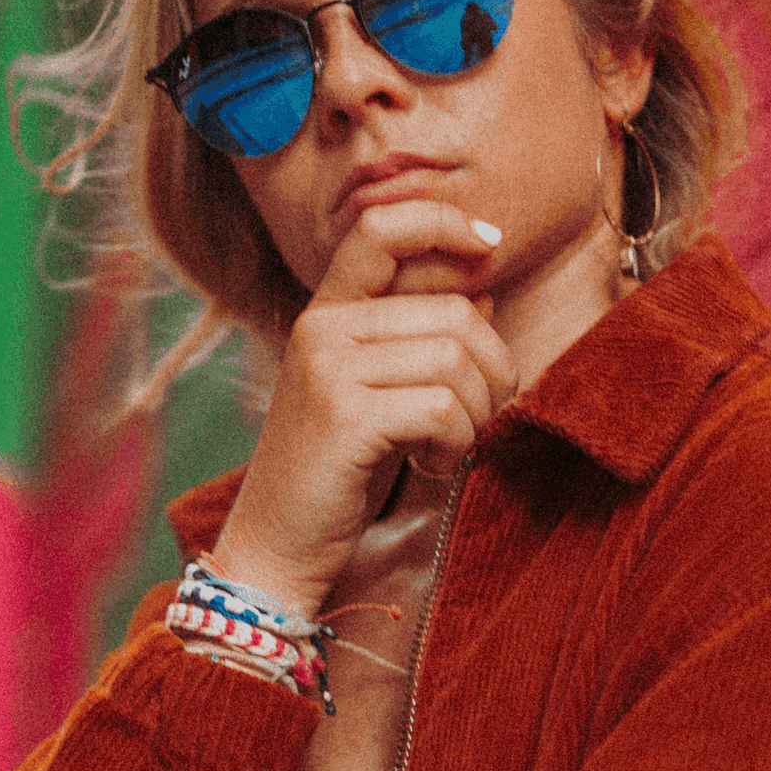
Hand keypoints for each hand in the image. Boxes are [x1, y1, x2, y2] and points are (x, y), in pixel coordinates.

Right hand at [212, 201, 514, 613]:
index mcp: (327, 312)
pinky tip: (432, 466)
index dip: (445, 220)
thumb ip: (422, 341)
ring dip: (477, 414)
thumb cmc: (338, 474)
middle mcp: (322, 327)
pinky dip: (457, 443)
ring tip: (448, 447)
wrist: (277, 549)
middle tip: (475, 418)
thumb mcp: (382, 394)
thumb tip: (487, 294)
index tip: (490, 244)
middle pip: (454, 311)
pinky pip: (444, 407)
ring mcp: (328, 368)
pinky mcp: (344, 416)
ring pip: (456, 359)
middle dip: (493, 369)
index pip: (382, 226)